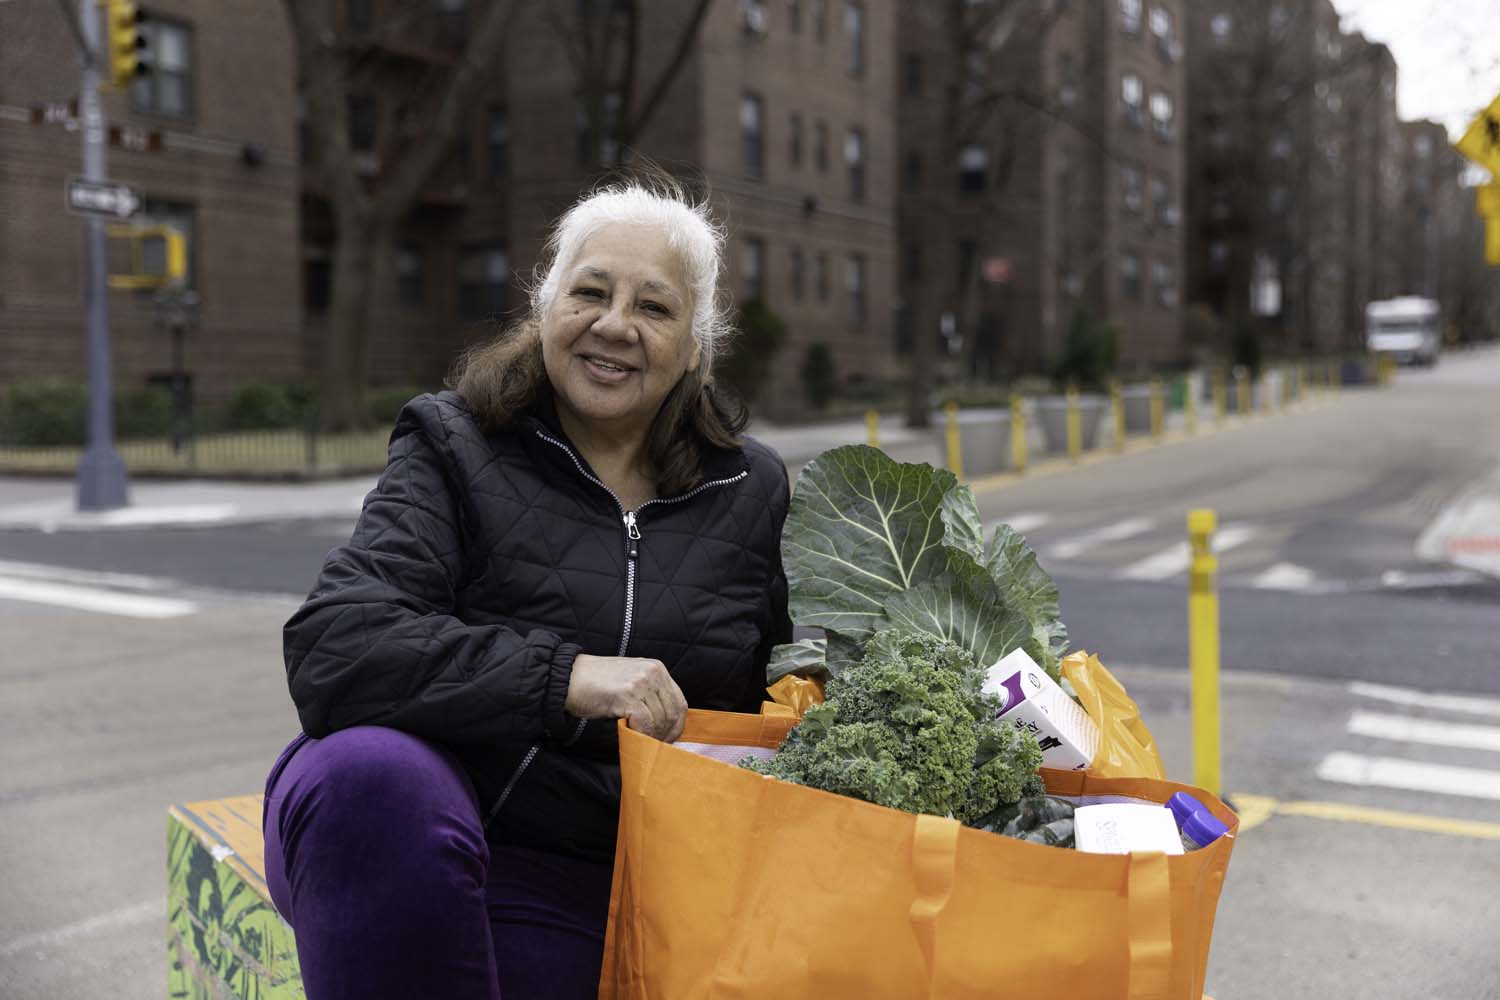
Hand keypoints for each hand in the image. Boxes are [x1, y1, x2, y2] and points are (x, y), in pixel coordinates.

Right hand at [564, 654, 687, 742]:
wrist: (568, 678)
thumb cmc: (596, 684)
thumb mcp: (631, 681)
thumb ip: (649, 695)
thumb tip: (666, 723)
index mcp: (657, 668)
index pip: (679, 702)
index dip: (676, 726)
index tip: (668, 740)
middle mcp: (653, 672)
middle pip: (672, 713)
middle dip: (666, 735)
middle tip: (654, 747)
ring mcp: (641, 682)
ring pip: (660, 720)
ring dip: (652, 737)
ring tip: (641, 742)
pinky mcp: (627, 695)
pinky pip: (645, 723)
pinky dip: (641, 734)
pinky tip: (631, 735)